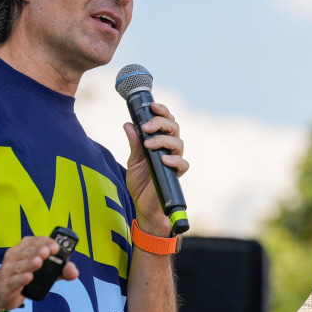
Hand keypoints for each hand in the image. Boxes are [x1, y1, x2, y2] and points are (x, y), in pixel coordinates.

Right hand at [0, 236, 80, 310]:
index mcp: (24, 248)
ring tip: (39, 261)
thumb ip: (61, 271)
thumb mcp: (45, 272)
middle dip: (38, 251)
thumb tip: (73, 272)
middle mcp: (15, 255)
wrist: (1, 291)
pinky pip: (14, 281)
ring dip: (29, 263)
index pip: (35, 241)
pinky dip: (21, 279)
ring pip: (20, 265)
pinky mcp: (6, 285)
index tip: (55, 247)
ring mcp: (9, 270)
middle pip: (27, 252)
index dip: (45, 243)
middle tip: (47, 252)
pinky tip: (29, 277)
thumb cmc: (25, 276)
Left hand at [122, 101, 188, 236]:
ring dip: (163, 140)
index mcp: (160, 142)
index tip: (152, 106)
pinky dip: (173, 160)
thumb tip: (128, 124)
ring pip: (179, 143)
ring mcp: (174, 161)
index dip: (162, 111)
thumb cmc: (141, 182)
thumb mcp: (133, 160)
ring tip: (148, 144)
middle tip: (146, 127)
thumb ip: (134, 143)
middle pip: (174, 128)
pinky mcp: (175, 175)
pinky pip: (182, 164)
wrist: (144, 205)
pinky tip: (162, 159)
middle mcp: (170, 149)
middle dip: (161, 123)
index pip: (166, 121)